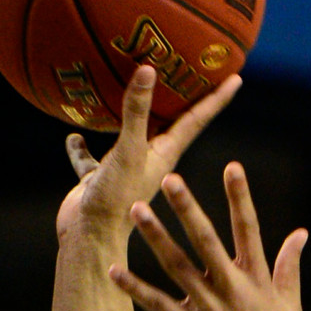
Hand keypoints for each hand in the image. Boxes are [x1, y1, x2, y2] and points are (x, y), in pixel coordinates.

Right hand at [57, 63, 240, 241]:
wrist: (89, 240)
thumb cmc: (115, 200)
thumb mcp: (129, 151)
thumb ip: (136, 112)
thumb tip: (147, 70)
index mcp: (165, 153)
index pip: (196, 119)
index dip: (216, 97)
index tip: (236, 78)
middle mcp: (148, 160)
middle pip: (167, 122)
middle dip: (177, 98)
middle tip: (188, 71)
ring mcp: (123, 170)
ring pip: (127, 136)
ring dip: (129, 117)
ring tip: (126, 93)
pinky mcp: (99, 181)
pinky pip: (90, 159)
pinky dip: (82, 148)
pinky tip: (74, 136)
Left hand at [109, 144, 306, 310]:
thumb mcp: (291, 308)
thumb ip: (290, 267)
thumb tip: (300, 234)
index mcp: (258, 281)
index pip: (249, 230)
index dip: (240, 197)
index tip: (232, 166)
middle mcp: (233, 290)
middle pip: (207, 240)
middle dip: (188, 208)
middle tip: (170, 179)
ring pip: (178, 266)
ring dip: (155, 237)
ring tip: (136, 211)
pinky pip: (158, 307)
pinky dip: (135, 289)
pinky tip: (114, 271)